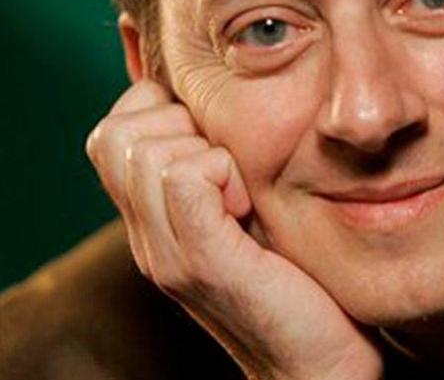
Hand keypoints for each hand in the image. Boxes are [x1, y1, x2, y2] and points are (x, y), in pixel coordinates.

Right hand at [85, 80, 383, 379]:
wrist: (316, 364)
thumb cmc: (293, 277)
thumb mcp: (241, 210)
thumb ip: (213, 169)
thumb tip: (209, 107)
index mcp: (149, 222)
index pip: (110, 134)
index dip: (155, 110)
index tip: (207, 135)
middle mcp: (144, 237)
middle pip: (115, 135)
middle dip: (176, 123)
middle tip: (224, 162)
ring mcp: (167, 253)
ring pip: (146, 152)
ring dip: (204, 149)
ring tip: (239, 189)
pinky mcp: (203, 261)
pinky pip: (184, 178)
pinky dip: (221, 170)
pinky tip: (247, 202)